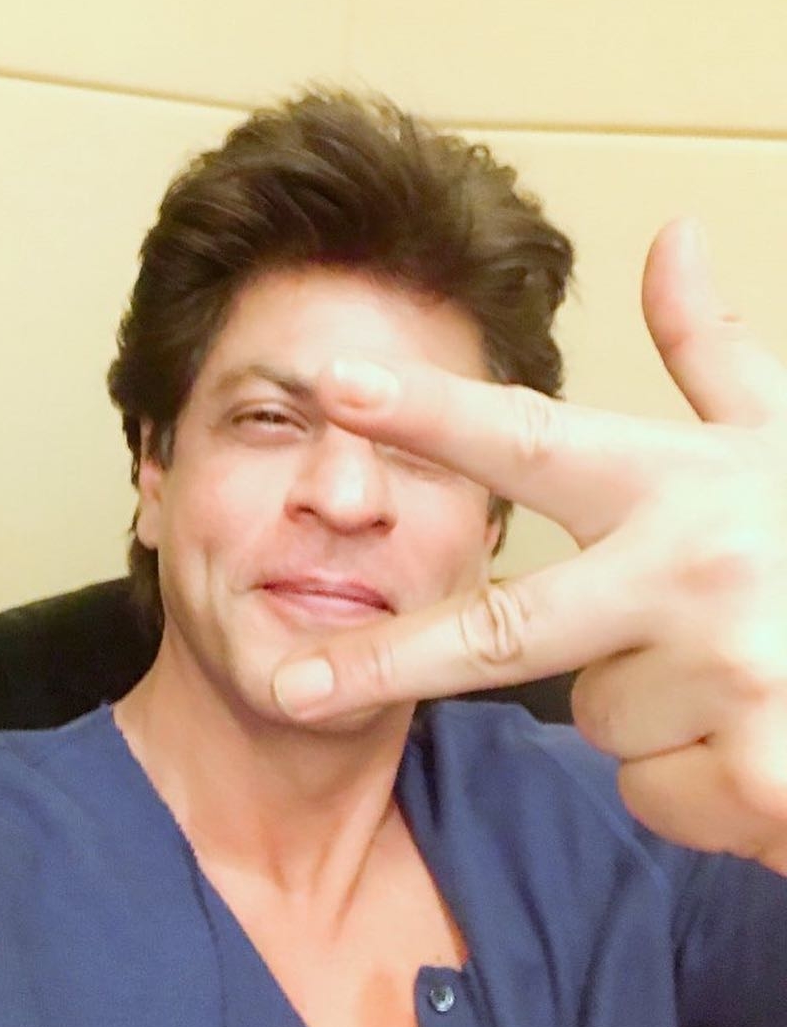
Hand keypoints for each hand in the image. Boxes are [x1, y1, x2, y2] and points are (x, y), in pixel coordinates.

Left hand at [271, 219, 786, 874]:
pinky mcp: (765, 778)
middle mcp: (697, 571)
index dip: (426, 411)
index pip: (531, 438)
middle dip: (386, 660)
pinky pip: (656, 792)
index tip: (331, 386)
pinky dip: (691, 781)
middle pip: (501, 631)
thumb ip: (711, 350)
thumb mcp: (778, 441)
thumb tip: (671, 235)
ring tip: (732, 671)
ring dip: (641, 707)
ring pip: (594, 720)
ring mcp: (733, 677)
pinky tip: (759, 738)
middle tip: (289, 684)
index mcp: (684, 481)